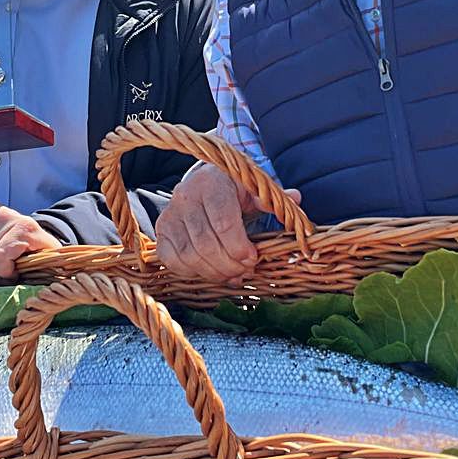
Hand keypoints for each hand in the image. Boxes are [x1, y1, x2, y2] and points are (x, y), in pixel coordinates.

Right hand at [155, 163, 299, 281]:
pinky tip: (212, 272)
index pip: (223, 222)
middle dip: (229, 264)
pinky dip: (193, 272)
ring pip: (189, 255)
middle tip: (245, 272)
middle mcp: (185, 196)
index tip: (253, 258)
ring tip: (232, 275)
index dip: (239, 247)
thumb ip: (272, 198)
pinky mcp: (161, 232)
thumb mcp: (254, 189)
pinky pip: (173, 260)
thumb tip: (295, 198)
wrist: (205, 183)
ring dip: (214, 272)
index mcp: (211, 183)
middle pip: (205, 243)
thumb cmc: (235, 190)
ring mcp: (169, 215)